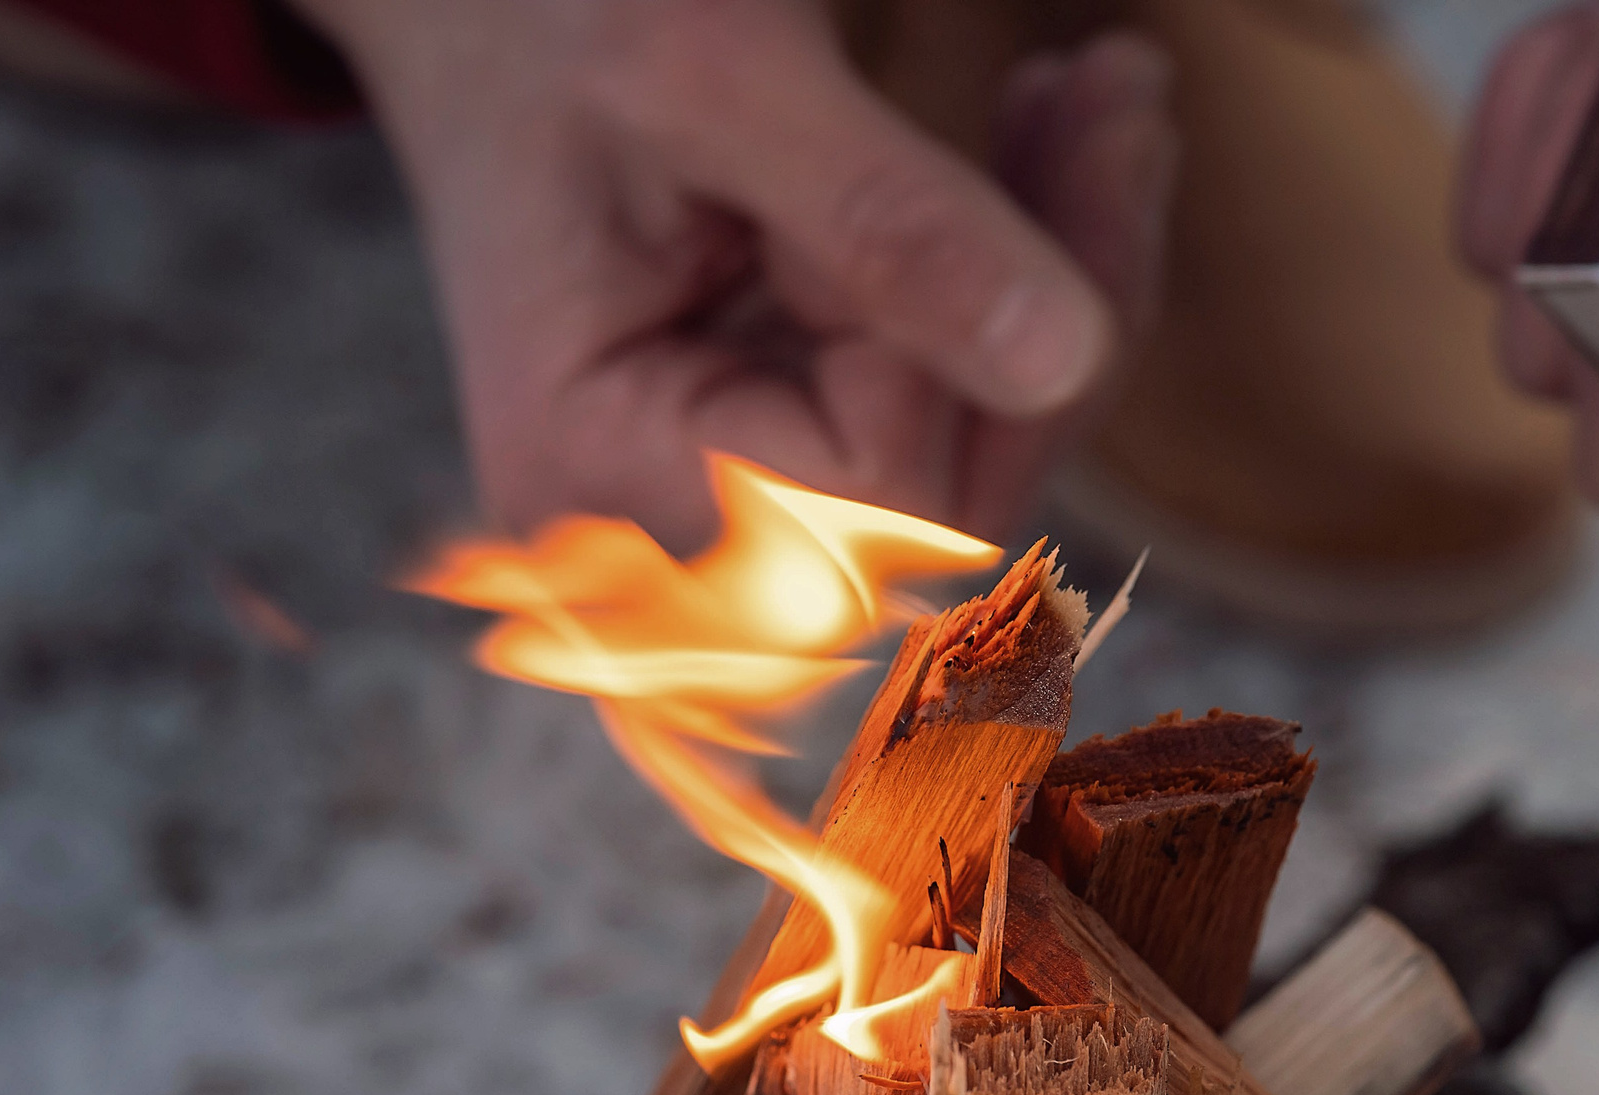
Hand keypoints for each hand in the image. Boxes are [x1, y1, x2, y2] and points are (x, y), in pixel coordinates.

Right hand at [300, 0, 1176, 548]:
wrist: (476, 4)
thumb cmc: (550, 9)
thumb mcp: (715, 73)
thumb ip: (886, 222)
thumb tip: (1063, 361)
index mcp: (586, 469)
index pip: (865, 504)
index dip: (973, 345)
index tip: (1031, 126)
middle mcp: (646, 536)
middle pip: (937, 518)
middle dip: (1071, 308)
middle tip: (1122, 94)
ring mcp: (712, 513)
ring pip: (970, 472)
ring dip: (1067, 279)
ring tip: (1097, 93)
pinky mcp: (774, 461)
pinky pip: (945, 424)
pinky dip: (1013, 288)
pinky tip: (1036, 144)